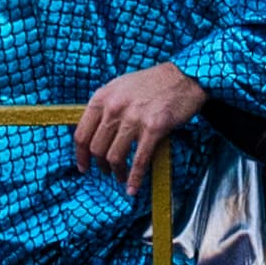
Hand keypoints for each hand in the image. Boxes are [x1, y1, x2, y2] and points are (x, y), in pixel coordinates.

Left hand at [73, 62, 206, 184]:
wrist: (185, 76)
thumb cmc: (153, 82)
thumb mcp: (120, 86)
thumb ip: (105, 107)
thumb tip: (93, 134)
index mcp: (103, 97)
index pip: (81, 134)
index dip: (81, 156)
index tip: (84, 167)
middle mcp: (115, 107)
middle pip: (97, 149)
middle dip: (101, 165)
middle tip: (107, 171)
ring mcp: (134, 117)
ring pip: (115, 157)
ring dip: (117, 172)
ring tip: (121, 176)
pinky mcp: (153, 128)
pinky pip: (139, 160)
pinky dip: (134, 178)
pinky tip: (133, 188)